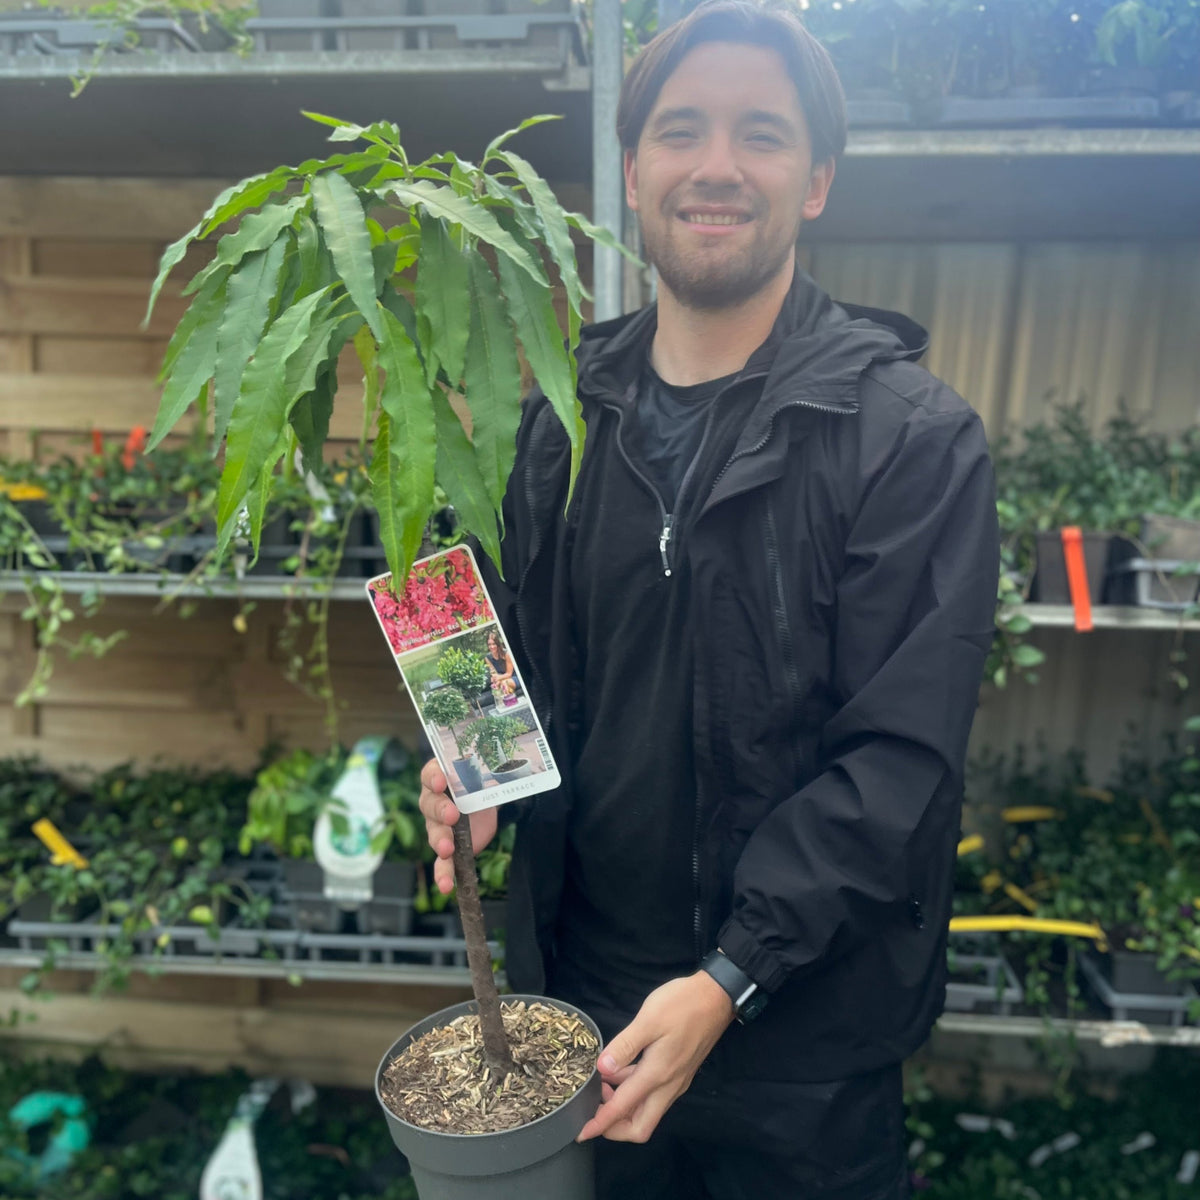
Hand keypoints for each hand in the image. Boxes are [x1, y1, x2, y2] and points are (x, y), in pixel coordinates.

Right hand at [418, 759, 497, 893]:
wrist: (485, 798)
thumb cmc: (478, 780)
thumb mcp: (482, 772)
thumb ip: (484, 773)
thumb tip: (503, 772)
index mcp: (439, 777)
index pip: (430, 774)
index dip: (435, 777)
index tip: (442, 782)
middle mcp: (432, 800)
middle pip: (430, 805)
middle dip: (440, 811)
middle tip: (452, 816)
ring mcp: (436, 825)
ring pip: (433, 833)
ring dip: (440, 841)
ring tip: (446, 850)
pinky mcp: (447, 847)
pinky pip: (442, 861)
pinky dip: (443, 874)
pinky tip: (445, 886)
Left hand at [577, 972, 734, 1144]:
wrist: (716, 997)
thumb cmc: (683, 1004)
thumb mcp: (649, 1019)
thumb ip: (625, 1046)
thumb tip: (602, 1068)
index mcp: (657, 1075)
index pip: (623, 1110)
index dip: (601, 1124)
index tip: (582, 1132)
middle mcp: (668, 1086)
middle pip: (640, 1125)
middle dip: (615, 1127)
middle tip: (593, 1111)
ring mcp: (676, 1080)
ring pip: (647, 1110)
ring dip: (624, 1107)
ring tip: (600, 1087)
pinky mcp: (679, 1071)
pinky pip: (653, 1094)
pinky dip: (634, 1091)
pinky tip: (621, 1072)